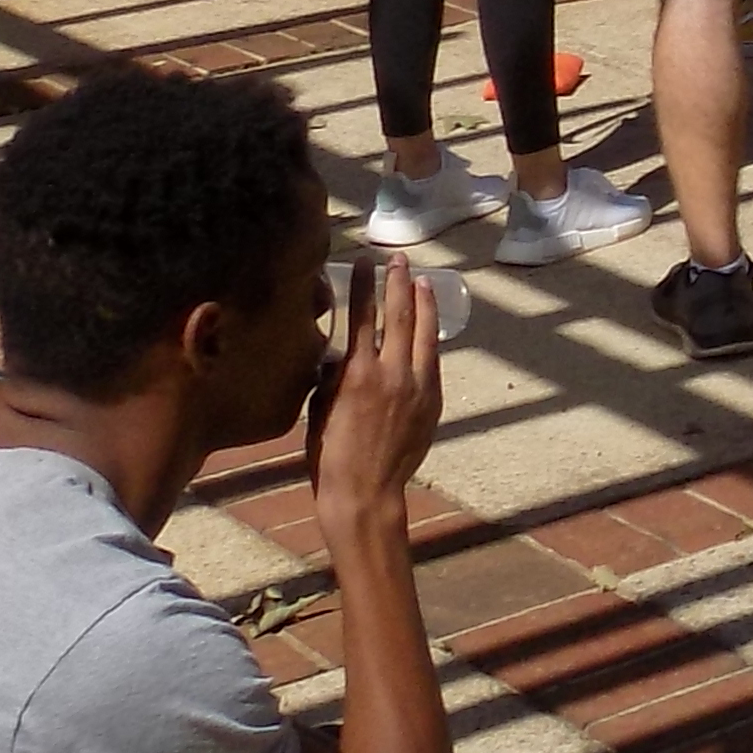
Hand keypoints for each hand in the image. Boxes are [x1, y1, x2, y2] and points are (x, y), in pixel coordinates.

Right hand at [307, 252, 444, 542]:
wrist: (366, 493)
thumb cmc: (330, 456)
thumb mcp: (320, 409)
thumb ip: (333, 377)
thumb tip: (340, 354)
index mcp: (358, 374)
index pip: (363, 316)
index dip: (364, 285)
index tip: (364, 262)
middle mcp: (392, 374)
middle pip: (401, 315)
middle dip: (399, 283)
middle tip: (398, 260)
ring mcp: (418, 387)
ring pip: (426, 334)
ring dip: (424, 304)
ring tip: (422, 281)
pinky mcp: (432, 402)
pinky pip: (432, 361)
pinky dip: (429, 339)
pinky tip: (428, 328)